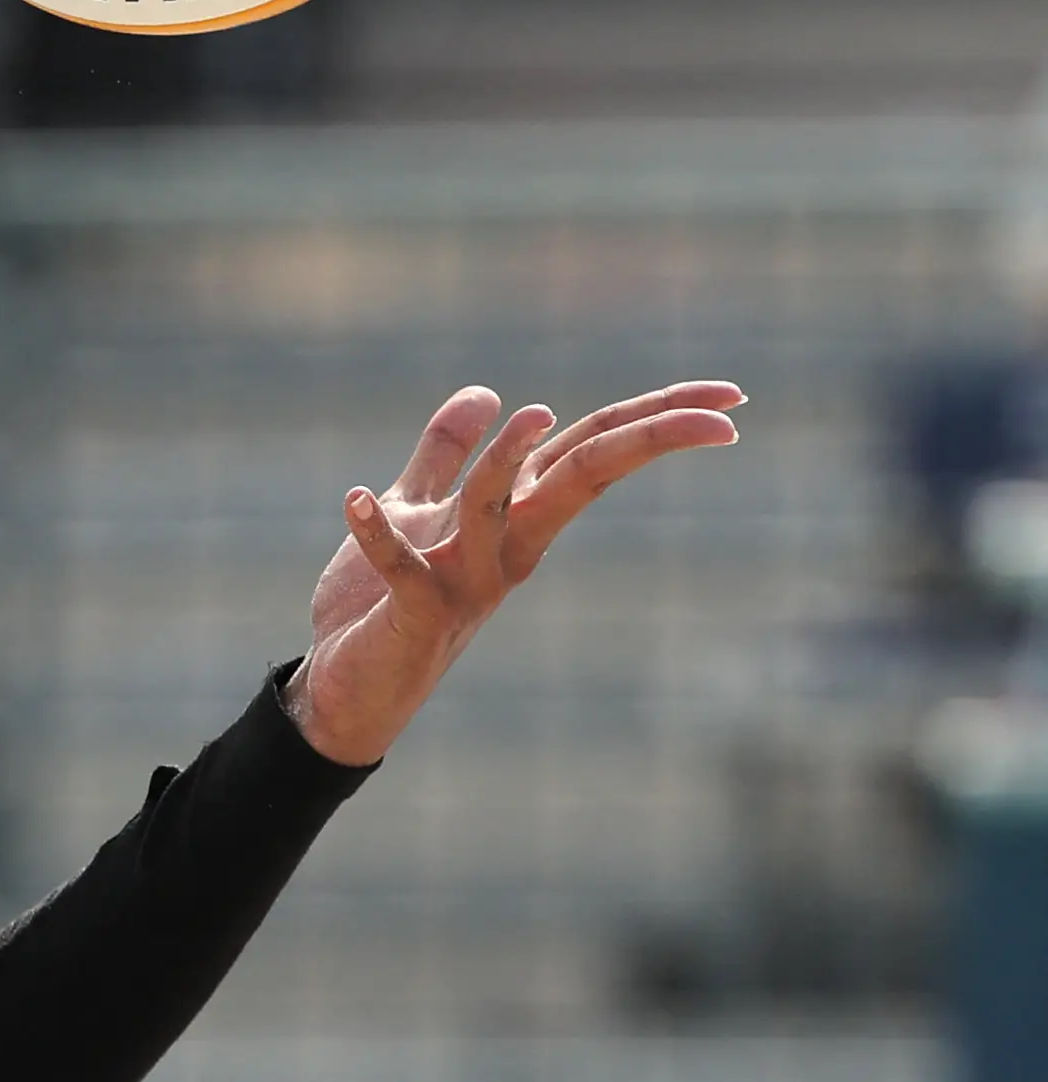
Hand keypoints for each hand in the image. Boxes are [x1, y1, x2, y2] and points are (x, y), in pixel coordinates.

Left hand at [287, 381, 745, 766]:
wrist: (348, 689)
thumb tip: (486, 392)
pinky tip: (355, 500)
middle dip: (649, 439)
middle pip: (583, 477)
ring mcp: (465, 584)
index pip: (595, 451)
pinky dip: (378, 537)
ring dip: (502, 464)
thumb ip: (445, 454)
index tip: (732, 392)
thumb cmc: (384, 602)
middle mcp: (507, 548)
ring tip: (530, 413)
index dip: (658, 417)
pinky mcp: (413, 616)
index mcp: (516, 515)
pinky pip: (403, 573)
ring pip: (493, 512)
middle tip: (725, 411)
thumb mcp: (417, 512)